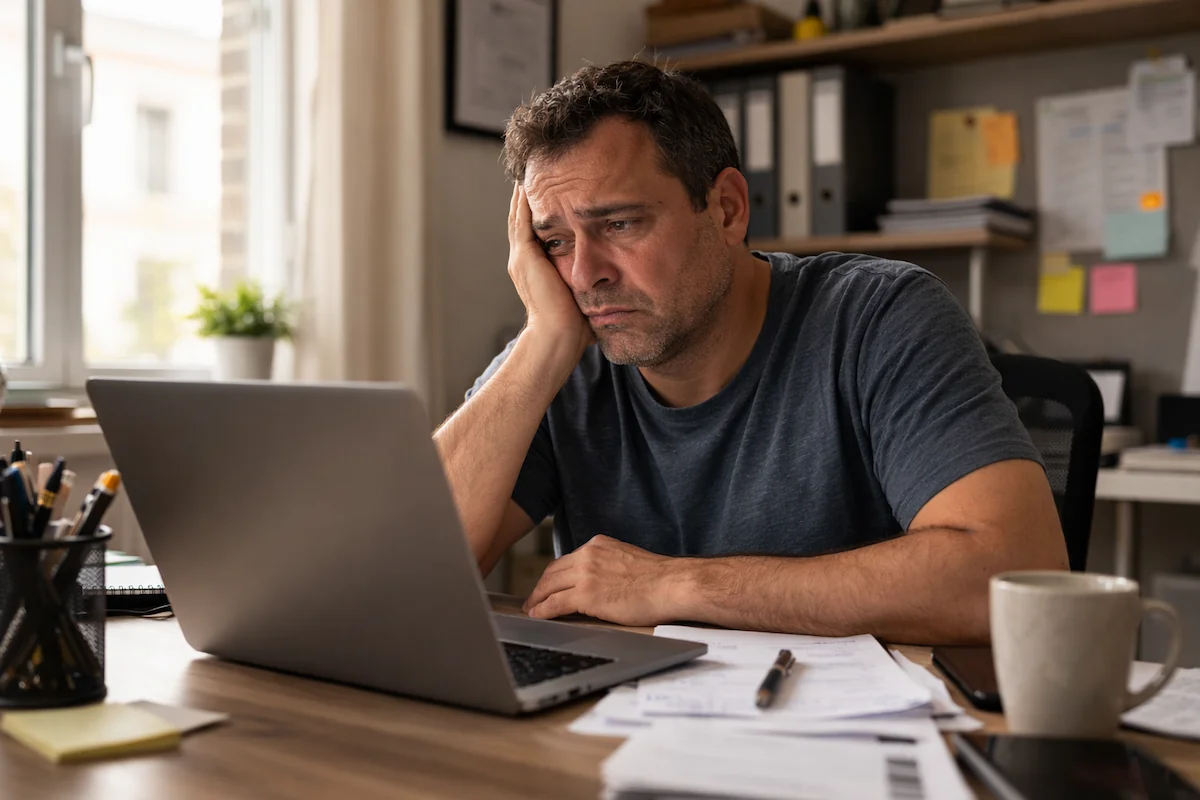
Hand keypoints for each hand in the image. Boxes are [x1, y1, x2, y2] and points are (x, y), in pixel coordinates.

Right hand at [507, 183, 593, 361]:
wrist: (559, 337)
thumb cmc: (575, 326)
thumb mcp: (583, 295)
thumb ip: (591, 282)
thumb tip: (614, 280)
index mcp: (535, 269)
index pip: (536, 232)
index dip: (541, 211)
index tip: (551, 192)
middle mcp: (523, 260)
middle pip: (523, 219)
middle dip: (530, 196)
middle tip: (536, 173)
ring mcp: (522, 257)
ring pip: (520, 216)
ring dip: (526, 193)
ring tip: (532, 171)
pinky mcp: (525, 255)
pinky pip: (523, 220)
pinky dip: (526, 202)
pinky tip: (531, 184)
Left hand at [522, 535, 686, 626]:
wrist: (671, 585)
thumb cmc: (658, 578)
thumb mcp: (626, 558)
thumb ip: (608, 564)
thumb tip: (601, 579)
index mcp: (598, 545)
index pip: (566, 560)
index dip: (554, 575)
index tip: (548, 584)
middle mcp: (588, 555)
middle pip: (552, 571)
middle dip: (540, 586)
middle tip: (533, 599)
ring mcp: (585, 574)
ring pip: (549, 586)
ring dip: (537, 599)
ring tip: (532, 609)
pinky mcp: (586, 595)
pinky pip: (555, 603)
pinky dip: (543, 610)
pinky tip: (538, 616)